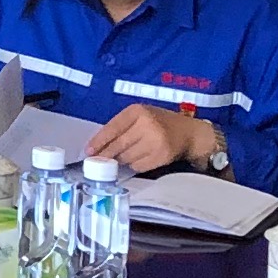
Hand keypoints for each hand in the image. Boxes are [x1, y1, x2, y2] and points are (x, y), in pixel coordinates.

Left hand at [88, 101, 215, 176]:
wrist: (189, 133)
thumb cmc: (160, 122)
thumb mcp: (141, 116)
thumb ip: (122, 126)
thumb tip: (99, 146)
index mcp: (138, 111)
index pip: (113, 127)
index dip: (99, 141)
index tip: (89, 151)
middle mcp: (147, 124)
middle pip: (118, 145)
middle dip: (105, 155)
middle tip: (96, 162)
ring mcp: (155, 141)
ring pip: (127, 157)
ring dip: (122, 160)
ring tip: (127, 154)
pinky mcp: (162, 156)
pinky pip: (138, 166)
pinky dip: (134, 165)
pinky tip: (139, 158)